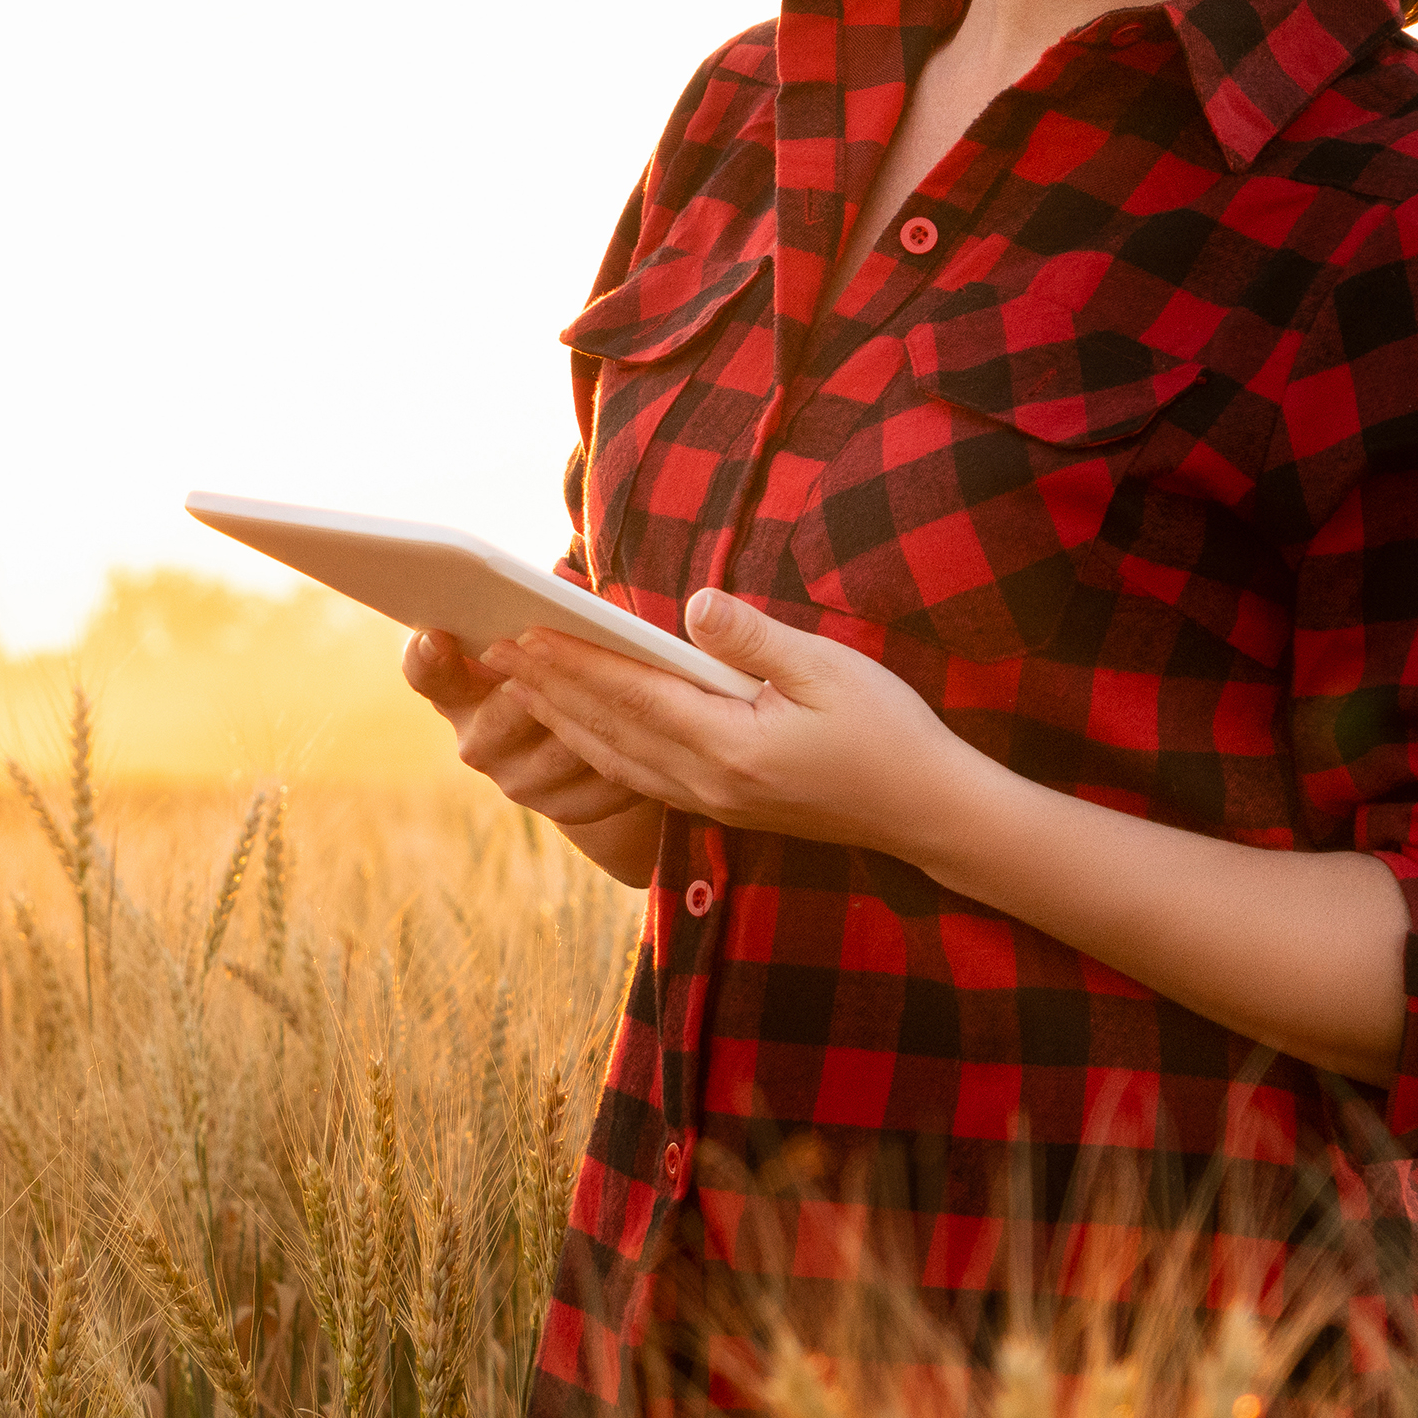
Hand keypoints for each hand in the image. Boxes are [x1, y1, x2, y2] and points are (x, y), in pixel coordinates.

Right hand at [401, 628, 665, 881]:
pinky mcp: (566, 808)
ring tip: (627, 692)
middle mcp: (478, 741)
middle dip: (534, 683)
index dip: (427, 656)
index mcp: (458, 690)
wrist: (583, 751)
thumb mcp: (534, 640)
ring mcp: (520, 780)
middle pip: (500, 717)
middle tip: (551, 648)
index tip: (438, 633)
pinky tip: (653, 731)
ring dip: (593, 721)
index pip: (425, 672)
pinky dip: (630, 755)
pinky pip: (602, 782)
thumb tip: (552, 595)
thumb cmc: (558, 663)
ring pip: (560, 750)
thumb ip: (528, 618)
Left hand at [482, 589, 971, 852]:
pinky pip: (638, 776)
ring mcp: (711, 802)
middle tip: (491, 648)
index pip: (631, 696)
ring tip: (519, 681)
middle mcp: (709, 783)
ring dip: (562, 718)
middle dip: (546, 688)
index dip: (573, 661)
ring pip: (614, 758)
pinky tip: (579, 725)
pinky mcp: (720, 808)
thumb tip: (692, 605)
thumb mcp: (830, 670)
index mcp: (732, 746)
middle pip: (606, 730)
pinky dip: (597, 746)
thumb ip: (754, 639)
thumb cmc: (888, 731)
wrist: (927, 812)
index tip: (523, 629)